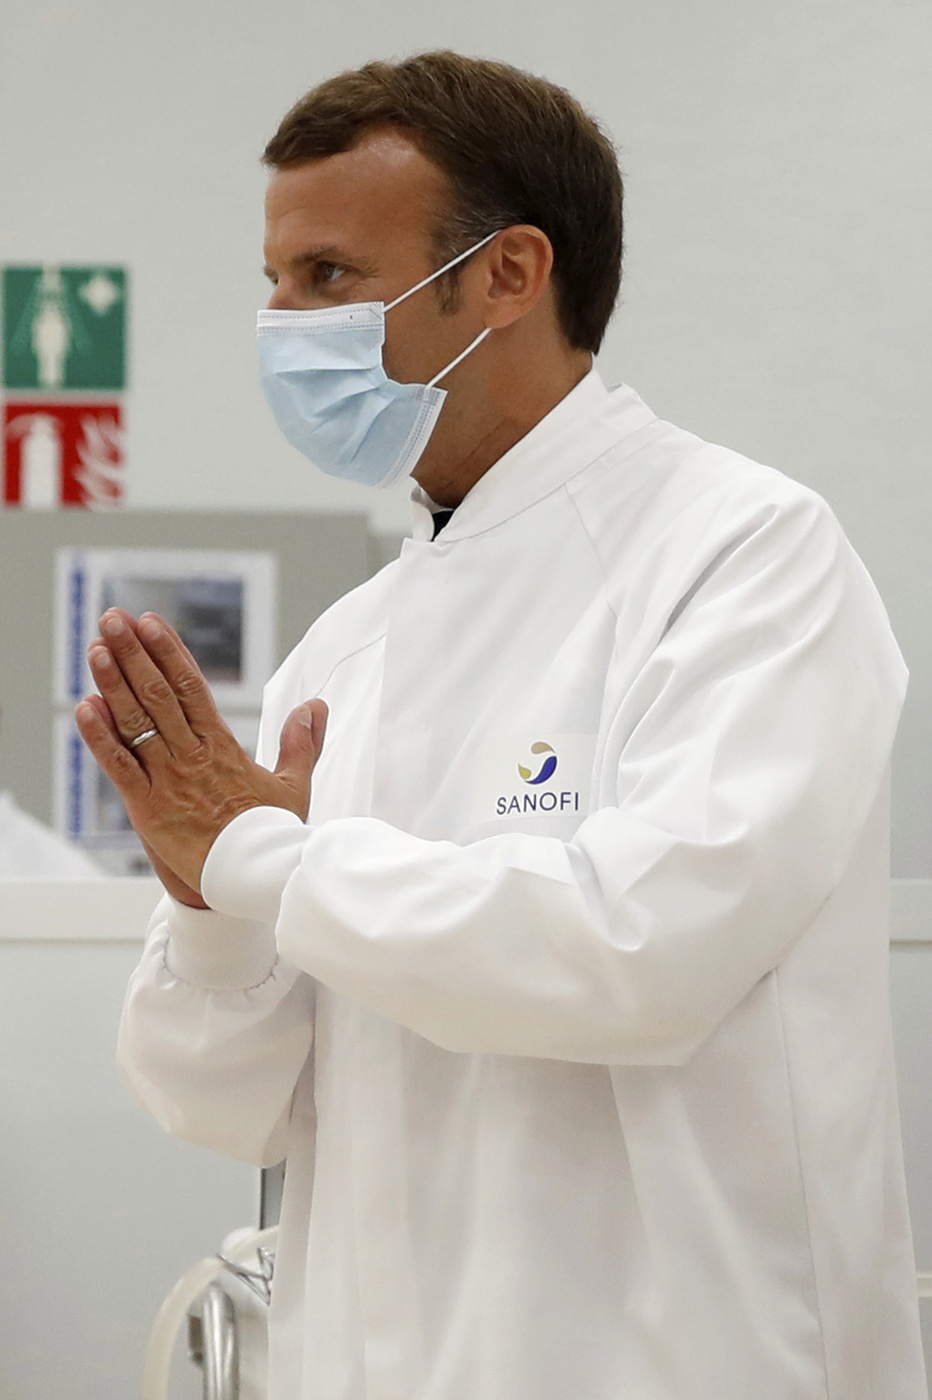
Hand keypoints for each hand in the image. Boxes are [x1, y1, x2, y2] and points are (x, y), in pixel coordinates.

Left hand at [75, 608, 327, 896]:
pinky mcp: (148, 808)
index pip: (193, 687)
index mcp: (223, 746)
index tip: (152, 622)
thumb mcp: (294, 784)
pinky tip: (85, 707)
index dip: (170, 652)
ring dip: (114, 682)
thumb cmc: (274, 835)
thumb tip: (317, 706)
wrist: (258, 878)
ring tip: (96, 647)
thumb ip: (302, 742)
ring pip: (137, 723)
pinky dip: (100, 737)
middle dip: (134, 654)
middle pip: (159, 694)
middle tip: (113, 619)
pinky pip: (119, 767)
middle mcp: (192, 756)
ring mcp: (168, 780)